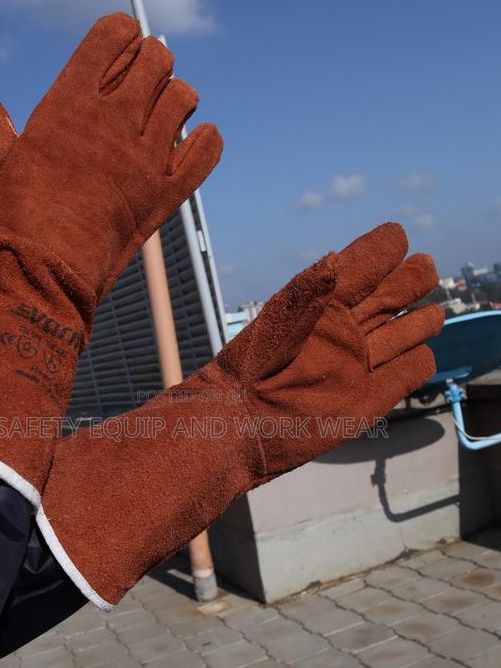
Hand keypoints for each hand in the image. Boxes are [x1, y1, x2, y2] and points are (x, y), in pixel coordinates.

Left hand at [207, 222, 442, 480]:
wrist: (240, 425)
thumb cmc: (250, 372)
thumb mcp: (276, 328)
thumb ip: (307, 295)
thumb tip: (334, 260)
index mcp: (326, 298)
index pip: (368, 260)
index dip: (385, 248)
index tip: (396, 242)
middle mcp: (349, 325)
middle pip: (398, 290)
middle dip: (415, 276)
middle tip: (423, 271)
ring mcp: (361, 360)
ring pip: (410, 328)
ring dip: (423, 319)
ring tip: (428, 313)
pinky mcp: (370, 397)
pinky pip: (410, 371)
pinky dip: (418, 362)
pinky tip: (417, 355)